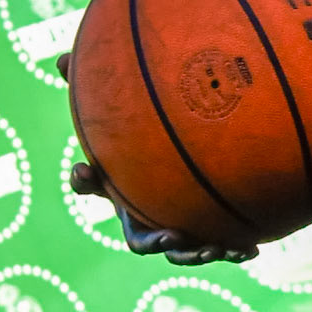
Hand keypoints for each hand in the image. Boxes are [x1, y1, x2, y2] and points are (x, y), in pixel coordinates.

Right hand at [53, 56, 257, 260]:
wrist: (202, 151)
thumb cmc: (155, 130)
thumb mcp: (129, 104)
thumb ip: (95, 81)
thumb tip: (59, 58)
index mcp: (122, 185)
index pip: (94, 185)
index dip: (85, 178)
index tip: (84, 168)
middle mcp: (148, 210)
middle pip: (142, 238)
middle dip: (154, 241)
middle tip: (168, 236)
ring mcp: (181, 223)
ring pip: (184, 250)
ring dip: (194, 253)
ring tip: (212, 249)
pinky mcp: (212, 226)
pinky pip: (222, 244)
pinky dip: (234, 250)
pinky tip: (252, 251)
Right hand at [64, 157, 256, 264]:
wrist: (156, 169)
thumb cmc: (127, 172)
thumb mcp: (107, 174)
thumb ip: (91, 178)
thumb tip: (77, 172)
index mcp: (140, 228)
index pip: (144, 244)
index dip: (156, 243)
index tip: (168, 236)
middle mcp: (167, 234)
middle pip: (179, 253)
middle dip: (192, 254)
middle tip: (207, 250)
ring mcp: (190, 233)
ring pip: (205, 250)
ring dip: (220, 253)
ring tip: (235, 251)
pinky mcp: (210, 228)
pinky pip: (225, 241)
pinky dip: (238, 247)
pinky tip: (254, 248)